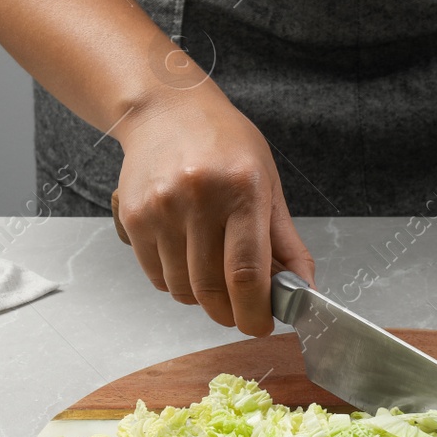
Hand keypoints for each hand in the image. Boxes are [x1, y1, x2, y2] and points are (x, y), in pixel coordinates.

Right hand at [113, 80, 315, 336]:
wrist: (167, 111)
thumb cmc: (224, 144)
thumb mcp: (268, 183)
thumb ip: (286, 242)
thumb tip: (303, 291)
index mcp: (241, 189)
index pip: (246, 272)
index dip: (256, 312)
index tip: (263, 325)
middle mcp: (198, 198)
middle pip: (212, 289)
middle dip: (231, 315)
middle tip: (242, 314)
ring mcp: (160, 209)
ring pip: (183, 290)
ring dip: (203, 300)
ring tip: (215, 277)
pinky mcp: (133, 219)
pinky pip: (157, 277)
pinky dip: (177, 283)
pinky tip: (188, 260)